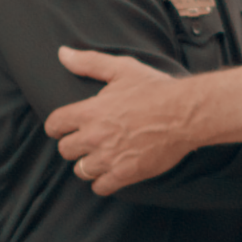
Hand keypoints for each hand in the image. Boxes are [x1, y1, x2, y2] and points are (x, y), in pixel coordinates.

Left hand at [46, 48, 202, 193]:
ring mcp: (109, 157)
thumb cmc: (156, 89)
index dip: (57, 127)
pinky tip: (110, 174)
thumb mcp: (122, 69)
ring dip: (88, 165)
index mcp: (90, 111)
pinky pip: (100, 187)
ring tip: (99, 158)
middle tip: (86, 142)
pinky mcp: (125, 174)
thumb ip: (89, 62)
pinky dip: (102, 183)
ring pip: (81, 170)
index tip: (63, 129)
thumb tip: (63, 53)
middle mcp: (94, 136)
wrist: (185, 114)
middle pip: (65, 150)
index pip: (55, 124)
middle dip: (74, 146)